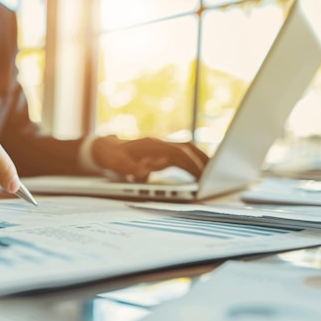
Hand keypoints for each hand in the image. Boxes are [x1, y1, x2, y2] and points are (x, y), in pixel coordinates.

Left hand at [91, 136, 208, 181]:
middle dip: (202, 161)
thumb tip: (144, 173)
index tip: (203, 172)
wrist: (103, 149)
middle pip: (187, 149)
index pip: (177, 152)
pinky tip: (200, 175)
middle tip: (217, 174)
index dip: (191, 162)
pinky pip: (180, 158)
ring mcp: (160, 149)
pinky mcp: (160, 155)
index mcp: (150, 145)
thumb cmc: (110, 156)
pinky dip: (191, 165)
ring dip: (199, 162)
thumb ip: (129, 168)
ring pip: (186, 153)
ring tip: (213, 176)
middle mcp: (158, 145)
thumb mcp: (115, 164)